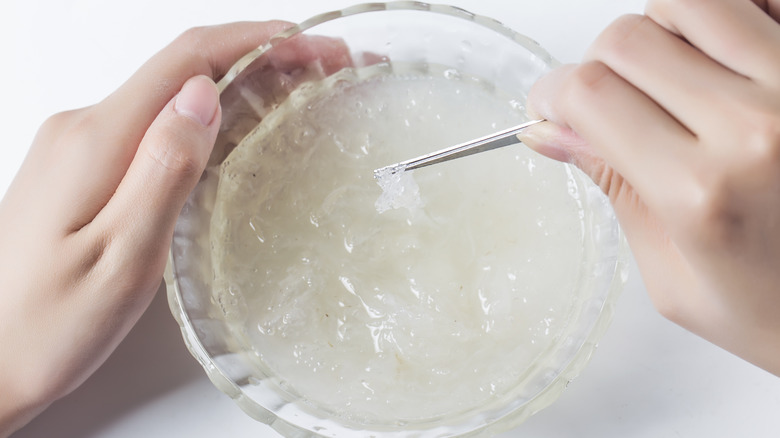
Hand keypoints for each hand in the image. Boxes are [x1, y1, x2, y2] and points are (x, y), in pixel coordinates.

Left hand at [0, 21, 293, 435]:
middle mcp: (84, 128)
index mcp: (97, 140)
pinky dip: (209, 111)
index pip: (188, 61)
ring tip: (299, 91)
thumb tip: (204, 94)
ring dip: (238, 80)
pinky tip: (240, 125)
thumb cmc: (50, 324)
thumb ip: (164, 169)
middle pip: (184, 68)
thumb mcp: (123, 256)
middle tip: (326, 68)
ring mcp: (80, 145)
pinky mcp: (84, 167)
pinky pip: (156, 121)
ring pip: (172, 93)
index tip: (315, 47)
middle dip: (260, 55)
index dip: (258, 42)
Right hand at [519, 0, 779, 374]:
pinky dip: (724, 21)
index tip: (549, 110)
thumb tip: (553, 131)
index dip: (550, 95)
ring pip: (686, 4)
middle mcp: (754, 127)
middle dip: (594, 68)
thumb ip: (614, 187)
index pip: (589, 94)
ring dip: (657, 35)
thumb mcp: (673, 276)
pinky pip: (758, 2)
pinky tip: (721, 64)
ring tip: (666, 80)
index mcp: (701, 192)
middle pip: (626, 39)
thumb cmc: (779, 310)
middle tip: (605, 105)